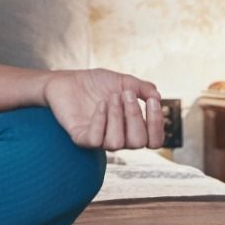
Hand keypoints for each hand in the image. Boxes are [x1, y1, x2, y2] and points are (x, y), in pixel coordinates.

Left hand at [42, 68, 163, 150]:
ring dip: (117, 117)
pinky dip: (100, 120)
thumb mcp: (123, 81)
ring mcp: (100, 139)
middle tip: (126, 94)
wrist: (67, 80)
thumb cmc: (96, 83)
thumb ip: (142, 88)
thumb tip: (158, 96)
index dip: (156, 124)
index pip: (154, 141)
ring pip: (116, 144)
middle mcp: (119, 138)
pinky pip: (95, 140)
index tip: (152, 101)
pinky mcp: (81, 138)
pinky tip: (99, 104)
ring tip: (111, 97)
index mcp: (132, 129)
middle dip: (135, 116)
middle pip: (138, 143)